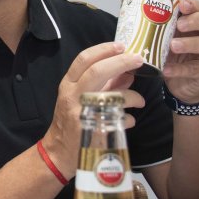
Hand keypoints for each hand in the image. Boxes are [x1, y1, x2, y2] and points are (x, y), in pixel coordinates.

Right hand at [42, 42, 146, 176]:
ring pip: (111, 97)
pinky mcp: (92, 131)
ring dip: (132, 96)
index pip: (84, 60)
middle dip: (121, 62)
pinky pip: (118, 120)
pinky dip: (129, 119)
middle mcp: (72, 96)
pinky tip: (130, 120)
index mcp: (68, 85)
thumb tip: (126, 73)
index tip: (122, 45)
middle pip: (97, 72)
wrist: (58, 153)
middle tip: (138, 59)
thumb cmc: (71, 121)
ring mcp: (81, 114)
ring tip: (140, 100)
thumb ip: (102, 84)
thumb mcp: (80, 98)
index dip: (104, 50)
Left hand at [162, 0, 198, 102]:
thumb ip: (154, 30)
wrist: (177, 84)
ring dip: (190, 43)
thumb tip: (130, 19)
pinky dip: (180, 69)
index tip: (182, 4)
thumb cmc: (169, 56)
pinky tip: (167, 69)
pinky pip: (196, 68)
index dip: (194, 4)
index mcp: (194, 24)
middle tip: (180, 25)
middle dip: (197, 20)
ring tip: (173, 46)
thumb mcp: (162, 41)